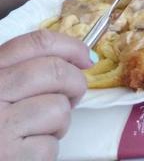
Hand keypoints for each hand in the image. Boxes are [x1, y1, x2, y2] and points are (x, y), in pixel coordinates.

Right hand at [0, 30, 89, 160]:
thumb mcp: (1, 87)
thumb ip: (27, 69)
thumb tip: (82, 60)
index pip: (38, 43)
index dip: (71, 46)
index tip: (85, 57)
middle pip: (56, 72)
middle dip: (75, 84)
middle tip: (73, 96)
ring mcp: (0, 126)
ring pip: (59, 109)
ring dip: (59, 122)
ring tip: (39, 129)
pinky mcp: (9, 157)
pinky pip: (50, 146)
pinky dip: (46, 150)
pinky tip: (27, 150)